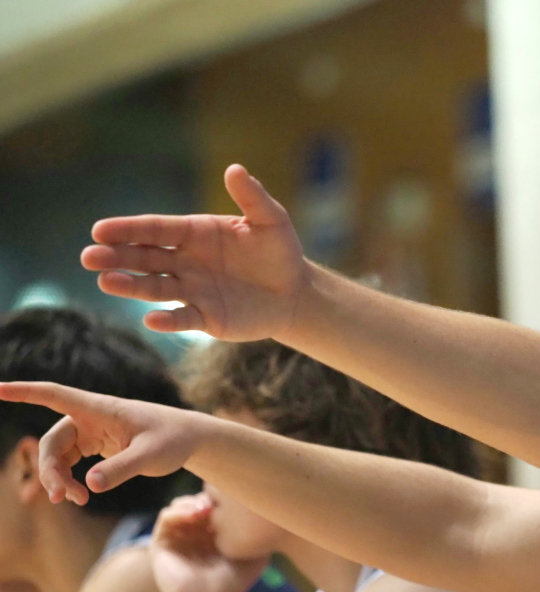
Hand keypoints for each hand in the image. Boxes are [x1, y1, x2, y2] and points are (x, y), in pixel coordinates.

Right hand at [0, 382, 201, 504]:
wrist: (190, 439)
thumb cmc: (173, 439)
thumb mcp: (152, 456)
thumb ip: (122, 470)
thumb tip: (90, 485)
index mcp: (99, 408)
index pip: (53, 394)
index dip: (23, 391)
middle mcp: (90, 416)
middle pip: (53, 441)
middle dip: (52, 470)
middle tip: (64, 498)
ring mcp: (92, 431)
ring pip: (59, 455)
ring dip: (60, 479)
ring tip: (76, 501)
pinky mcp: (96, 445)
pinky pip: (70, 462)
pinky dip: (69, 479)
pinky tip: (78, 496)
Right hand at [80, 164, 310, 340]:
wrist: (296, 292)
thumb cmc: (280, 251)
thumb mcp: (271, 220)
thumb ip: (252, 197)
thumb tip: (235, 169)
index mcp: (195, 233)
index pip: (155, 229)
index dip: (128, 229)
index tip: (100, 230)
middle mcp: (186, 262)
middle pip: (145, 258)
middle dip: (117, 256)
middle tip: (89, 257)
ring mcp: (193, 290)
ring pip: (155, 287)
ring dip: (130, 285)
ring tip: (106, 281)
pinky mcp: (206, 318)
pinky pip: (182, 319)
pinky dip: (167, 320)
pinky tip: (151, 319)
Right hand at [150, 495, 266, 591]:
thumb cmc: (233, 583)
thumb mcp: (256, 556)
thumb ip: (260, 535)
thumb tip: (271, 514)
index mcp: (214, 535)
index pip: (216, 505)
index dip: (224, 498)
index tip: (236, 499)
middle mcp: (194, 534)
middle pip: (198, 501)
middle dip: (208, 496)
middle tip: (220, 500)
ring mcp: (177, 538)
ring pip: (181, 505)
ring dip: (193, 501)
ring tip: (207, 508)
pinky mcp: (161, 543)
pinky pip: (166, 516)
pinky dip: (180, 510)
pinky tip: (196, 514)